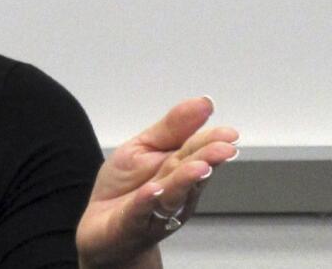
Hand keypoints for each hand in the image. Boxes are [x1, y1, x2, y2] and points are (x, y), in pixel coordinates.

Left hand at [76, 96, 239, 268]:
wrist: (103, 228)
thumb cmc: (126, 186)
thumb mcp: (143, 147)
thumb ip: (172, 127)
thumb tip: (204, 102)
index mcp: (177, 168)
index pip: (196, 151)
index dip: (212, 142)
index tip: (229, 133)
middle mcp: (173, 190)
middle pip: (190, 172)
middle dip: (207, 159)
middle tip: (223, 149)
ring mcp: (156, 210)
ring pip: (172, 194)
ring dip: (185, 180)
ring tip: (198, 167)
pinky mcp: (132, 224)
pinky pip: (139, 212)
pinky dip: (145, 202)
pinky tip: (152, 191)